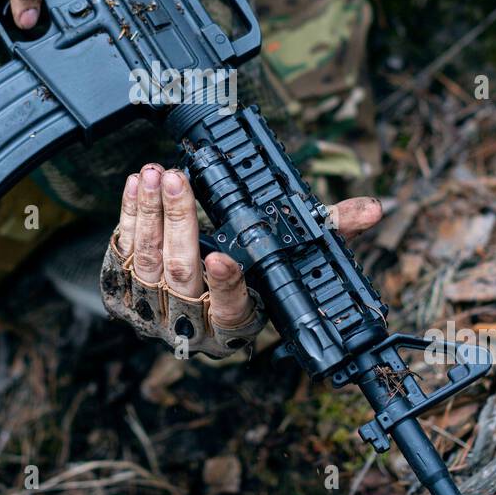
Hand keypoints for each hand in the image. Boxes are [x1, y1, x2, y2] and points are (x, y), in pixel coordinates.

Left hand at [101, 162, 384, 357]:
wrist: (188, 313)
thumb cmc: (248, 279)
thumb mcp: (285, 262)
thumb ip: (327, 232)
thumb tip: (374, 208)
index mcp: (236, 321)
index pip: (232, 307)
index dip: (225, 284)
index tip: (221, 257)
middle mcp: (192, 321)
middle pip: (181, 272)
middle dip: (179, 222)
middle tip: (179, 180)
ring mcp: (153, 308)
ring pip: (147, 260)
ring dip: (150, 213)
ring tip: (157, 173)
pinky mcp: (124, 292)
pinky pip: (121, 253)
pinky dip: (128, 216)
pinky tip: (137, 185)